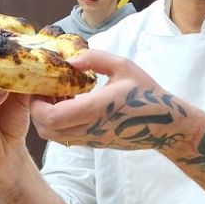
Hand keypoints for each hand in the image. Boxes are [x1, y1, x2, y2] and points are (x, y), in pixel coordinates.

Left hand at [31, 50, 192, 151]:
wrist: (166, 125)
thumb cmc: (147, 93)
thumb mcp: (124, 66)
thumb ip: (95, 59)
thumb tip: (70, 60)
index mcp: (96, 109)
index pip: (52, 116)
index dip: (38, 104)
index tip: (41, 86)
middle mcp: (90, 128)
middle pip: (46, 129)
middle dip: (38, 111)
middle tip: (45, 91)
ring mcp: (92, 139)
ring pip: (54, 136)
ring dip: (48, 118)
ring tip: (59, 97)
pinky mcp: (94, 143)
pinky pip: (66, 137)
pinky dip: (60, 123)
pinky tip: (73, 105)